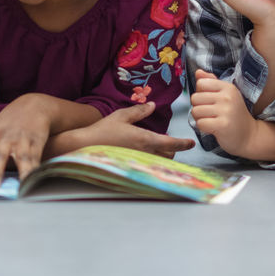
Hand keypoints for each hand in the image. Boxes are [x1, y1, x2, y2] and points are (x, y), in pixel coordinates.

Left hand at [0, 95, 52, 186]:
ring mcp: (23, 139)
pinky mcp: (38, 141)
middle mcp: (6, 138)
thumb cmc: (9, 122)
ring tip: (22, 185)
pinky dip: (36, 168)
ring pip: (22, 157)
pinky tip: (36, 179)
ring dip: (22, 171)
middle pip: (0, 156)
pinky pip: (37, 157)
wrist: (34, 104)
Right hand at [70, 103, 194, 157]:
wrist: (84, 148)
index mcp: (145, 140)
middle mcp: (145, 154)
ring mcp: (138, 164)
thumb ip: (139, 111)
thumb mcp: (121, 116)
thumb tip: (152, 105)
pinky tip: (145, 159)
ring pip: (159, 164)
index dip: (183, 144)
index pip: (171, 144)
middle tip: (169, 143)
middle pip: (168, 156)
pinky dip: (151, 164)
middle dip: (171, 150)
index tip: (190, 143)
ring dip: (162, 158)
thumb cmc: (102, 130)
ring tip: (157, 150)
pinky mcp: (131, 170)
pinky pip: (147, 168)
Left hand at [190, 69, 256, 156]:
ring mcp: (226, 111)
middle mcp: (227, 97)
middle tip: (210, 113)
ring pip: (195, 111)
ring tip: (211, 120)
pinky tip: (213, 128)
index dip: (200, 93)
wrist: (249, 135)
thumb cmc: (234, 114)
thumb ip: (211, 82)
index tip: (210, 101)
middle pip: (195, 98)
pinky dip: (203, 127)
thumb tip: (198, 72)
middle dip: (198, 107)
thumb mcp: (225, 95)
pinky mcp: (223, 125)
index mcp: (228, 87)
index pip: (201, 83)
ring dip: (200, 118)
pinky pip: (200, 123)